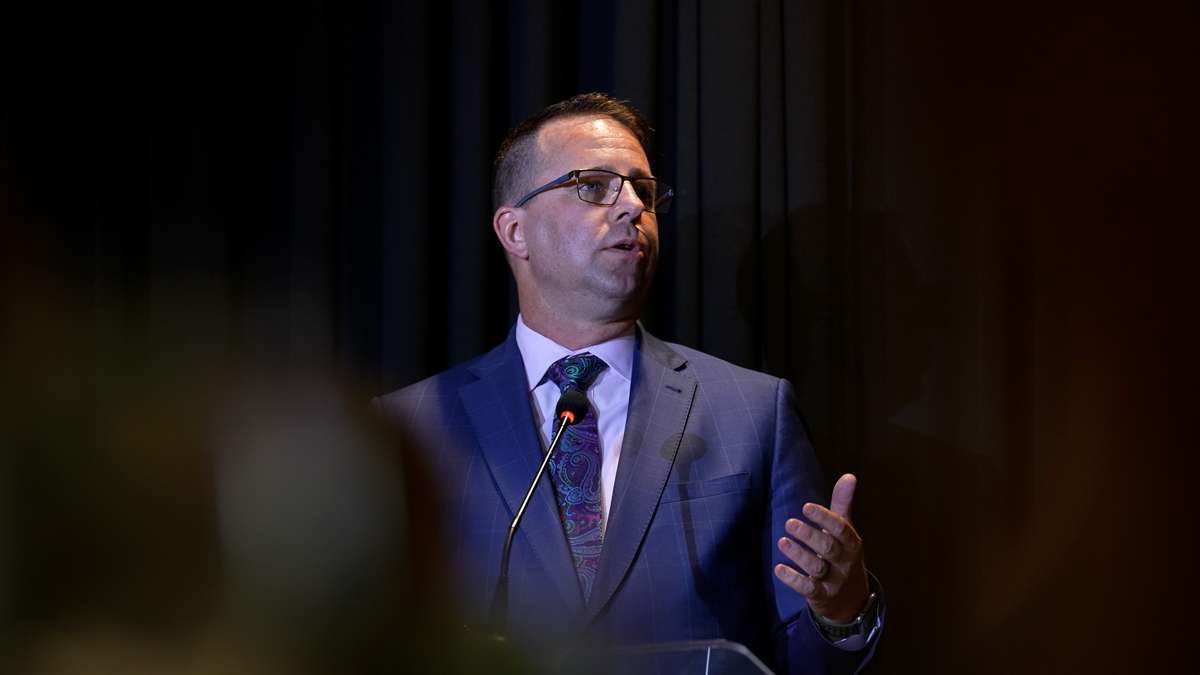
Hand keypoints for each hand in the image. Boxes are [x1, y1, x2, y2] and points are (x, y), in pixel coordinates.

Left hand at [774, 473, 869, 621]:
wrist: (851, 598)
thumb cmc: (843, 554)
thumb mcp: (846, 530)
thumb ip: (843, 504)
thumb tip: (849, 475)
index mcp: (852, 543)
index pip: (841, 529)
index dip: (825, 518)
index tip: (806, 506)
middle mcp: (845, 562)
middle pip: (829, 548)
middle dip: (810, 536)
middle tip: (790, 523)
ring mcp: (834, 581)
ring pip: (817, 568)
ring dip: (799, 555)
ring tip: (782, 541)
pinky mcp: (821, 596)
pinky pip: (808, 589)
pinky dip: (793, 579)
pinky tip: (779, 569)